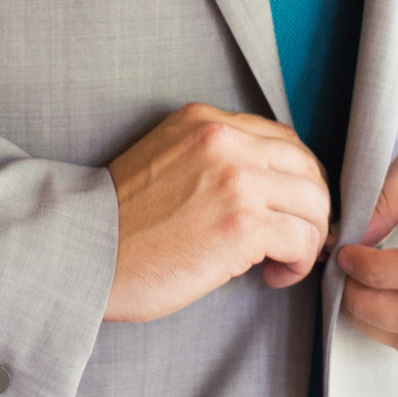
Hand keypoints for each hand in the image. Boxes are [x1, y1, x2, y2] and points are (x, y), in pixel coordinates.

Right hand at [104, 104, 332, 323]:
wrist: (83, 257)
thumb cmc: (119, 225)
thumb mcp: (166, 161)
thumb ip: (214, 158)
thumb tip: (272, 186)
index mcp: (203, 121)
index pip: (282, 140)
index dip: (297, 179)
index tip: (292, 208)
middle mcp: (224, 140)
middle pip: (307, 169)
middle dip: (312, 209)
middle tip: (297, 240)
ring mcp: (237, 180)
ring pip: (314, 204)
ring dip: (307, 238)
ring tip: (280, 262)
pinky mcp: (243, 224)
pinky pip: (303, 239)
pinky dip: (298, 263)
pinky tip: (273, 275)